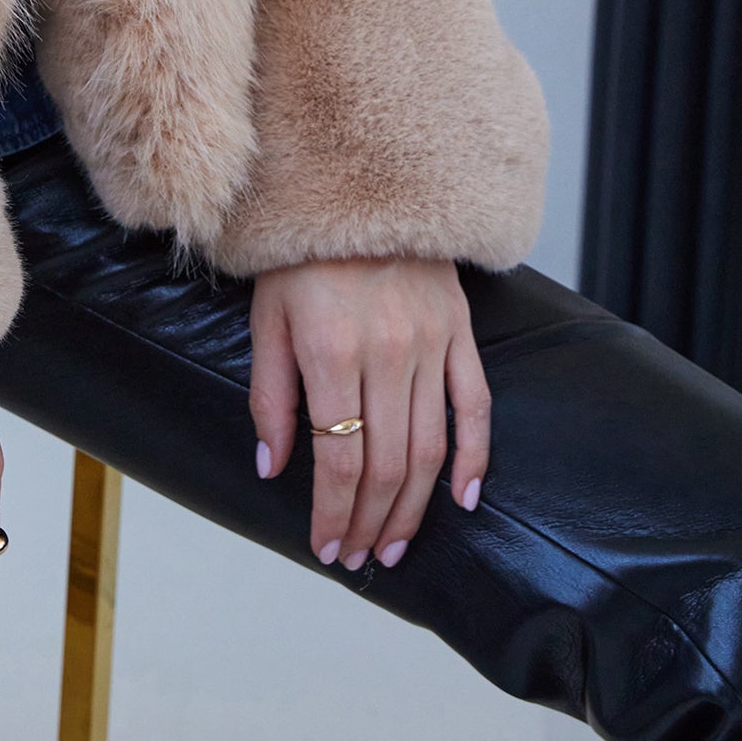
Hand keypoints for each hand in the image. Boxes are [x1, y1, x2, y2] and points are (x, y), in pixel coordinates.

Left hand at [249, 257, 489, 570]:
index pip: (339, 460)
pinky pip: (475, 406)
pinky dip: (474, 458)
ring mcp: (430, 343)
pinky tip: (462, 499)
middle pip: (387, 465)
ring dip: (414, 509)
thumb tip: (273, 469)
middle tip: (357, 558)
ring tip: (395, 546)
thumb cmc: (298, 254)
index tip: (325, 548)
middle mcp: (387, 353)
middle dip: (370, 523)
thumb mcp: (266, 319)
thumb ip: (270, 397)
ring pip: (430, 449)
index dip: (333, 514)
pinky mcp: (460, 331)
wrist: (353, 182)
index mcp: (332, 352)